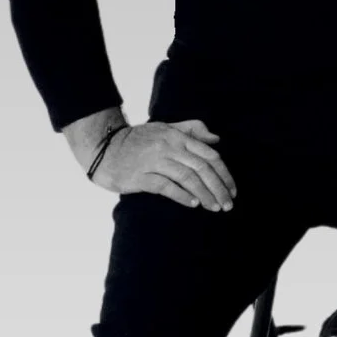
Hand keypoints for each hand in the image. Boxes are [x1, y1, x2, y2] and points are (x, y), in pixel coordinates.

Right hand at [80, 115, 236, 211]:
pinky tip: (193, 204)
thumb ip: (191, 130)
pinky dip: (181, 195)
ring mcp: (152, 161)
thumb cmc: (138, 141)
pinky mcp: (139, 176)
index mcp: (177, 136)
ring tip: (214, 207)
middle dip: (218, 188)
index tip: (232, 190)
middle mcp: (167, 146)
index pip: (209, 155)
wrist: (103, 148)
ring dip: (204, 194)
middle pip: (201, 168)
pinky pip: (165, 186)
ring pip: (187, 177)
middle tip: (227, 205)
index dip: (224, 174)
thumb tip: (216, 140)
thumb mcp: (165, 129)